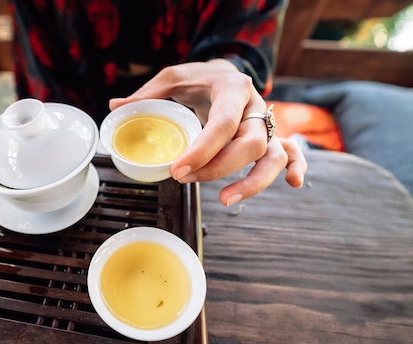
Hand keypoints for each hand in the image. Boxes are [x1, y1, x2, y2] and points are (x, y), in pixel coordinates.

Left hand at [109, 59, 306, 205]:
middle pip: (249, 144)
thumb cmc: (197, 79)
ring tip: (226, 201)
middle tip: (184, 179)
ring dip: (254, 181)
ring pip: (273, 154)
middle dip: (217, 168)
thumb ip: (146, 95)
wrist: (222, 74)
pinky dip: (297, 167)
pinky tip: (294, 184)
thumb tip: (116, 108)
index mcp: (231, 88)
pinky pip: (292, 152)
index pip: (222, 123)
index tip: (178, 169)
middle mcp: (254, 106)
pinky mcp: (270, 136)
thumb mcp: (170, 78)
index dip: (203, 150)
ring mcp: (265, 123)